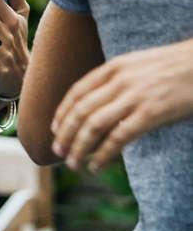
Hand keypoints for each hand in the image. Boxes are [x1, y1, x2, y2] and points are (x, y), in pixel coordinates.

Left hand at [51, 38, 192, 171]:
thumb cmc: (176, 67)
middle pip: (81, 110)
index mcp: (115, 66)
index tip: (54, 129)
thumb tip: (101, 105)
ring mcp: (134, 96)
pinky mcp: (151, 113)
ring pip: (94, 125)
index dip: (62, 112)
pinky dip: (103, 154)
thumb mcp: (140, 65)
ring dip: (79, 147)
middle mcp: (119, 80)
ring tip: (72, 163)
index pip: (77, 91)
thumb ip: (119, 80)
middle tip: (57, 151)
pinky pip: (119, 137)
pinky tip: (96, 165)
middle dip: (65, 133)